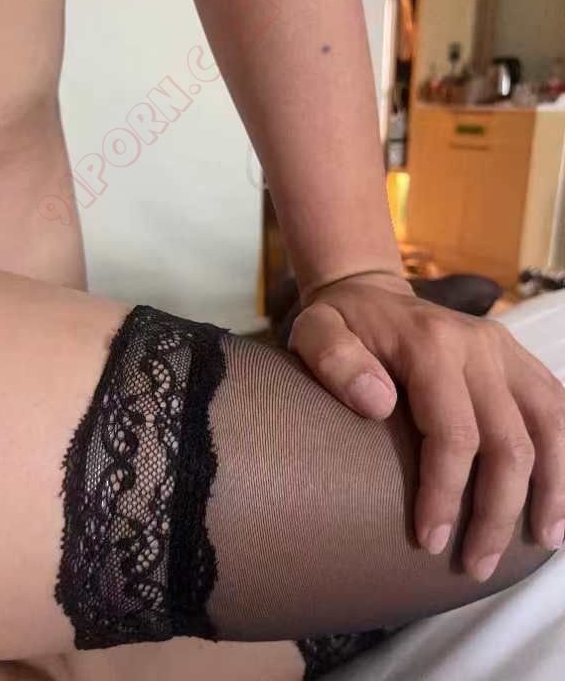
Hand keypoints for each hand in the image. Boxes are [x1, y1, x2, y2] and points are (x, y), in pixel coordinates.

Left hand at [288, 271, 564, 580]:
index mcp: (431, 344)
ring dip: (551, 488)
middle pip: (509, 440)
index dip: (446, 493)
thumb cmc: (339, 324)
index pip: (453, 433)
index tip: (429, 540)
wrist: (369, 292)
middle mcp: (479, 345)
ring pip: (550, 425)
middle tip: (474, 564)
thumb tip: (377, 403)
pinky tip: (561, 492)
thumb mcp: (315, 332)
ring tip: (542, 539)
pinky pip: (556, 406)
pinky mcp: (516, 358)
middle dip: (497, 511)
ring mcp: (505, 349)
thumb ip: (335, 362)